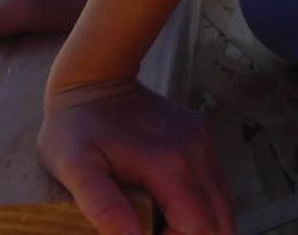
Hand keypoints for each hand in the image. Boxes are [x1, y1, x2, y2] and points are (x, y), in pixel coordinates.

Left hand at [39, 78, 232, 234]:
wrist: (93, 77)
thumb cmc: (76, 127)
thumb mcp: (74, 169)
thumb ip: (103, 207)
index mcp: (169, 165)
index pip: (200, 227)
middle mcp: (196, 152)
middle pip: (222, 220)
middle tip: (158, 233)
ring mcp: (202, 141)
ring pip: (223, 202)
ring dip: (200, 223)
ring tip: (161, 223)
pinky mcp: (201, 134)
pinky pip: (214, 181)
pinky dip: (201, 203)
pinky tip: (168, 202)